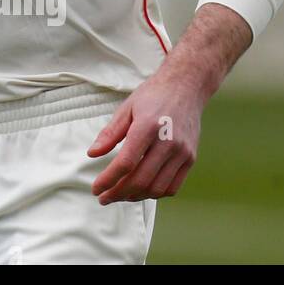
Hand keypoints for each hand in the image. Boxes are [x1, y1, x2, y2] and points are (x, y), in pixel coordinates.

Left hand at [87, 65, 205, 203]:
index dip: (108, 180)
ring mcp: (182, 153)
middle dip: (118, 193)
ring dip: (136, 197)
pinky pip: (173, 186)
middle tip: (104, 197)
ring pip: (157, 188)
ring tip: (120, 195)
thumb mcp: (126, 108)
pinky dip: (155, 193)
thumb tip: (92, 154)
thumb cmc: (152, 96)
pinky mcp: (191, 158)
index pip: (125, 163)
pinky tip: (141, 191)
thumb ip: (110, 133)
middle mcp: (168, 142)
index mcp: (147, 127)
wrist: (185, 87)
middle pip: (141, 180)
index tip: (95, 189)